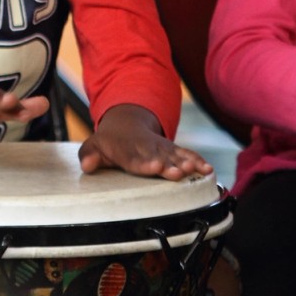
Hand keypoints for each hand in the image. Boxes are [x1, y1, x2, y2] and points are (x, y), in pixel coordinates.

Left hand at [79, 104, 210, 179]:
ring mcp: (161, 148)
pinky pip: (186, 154)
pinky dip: (198, 161)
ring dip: (186, 163)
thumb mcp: (94, 146)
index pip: (134, 158)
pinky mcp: (172, 150)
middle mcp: (146, 148)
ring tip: (195, 170)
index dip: (144, 164)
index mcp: (126, 149)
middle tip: (178, 172)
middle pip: (158, 157)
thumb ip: (89, 155)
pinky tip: (208, 170)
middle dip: (169, 165)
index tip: (154, 167)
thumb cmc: (109, 142)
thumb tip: (86, 165)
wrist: (127, 123)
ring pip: (174, 156)